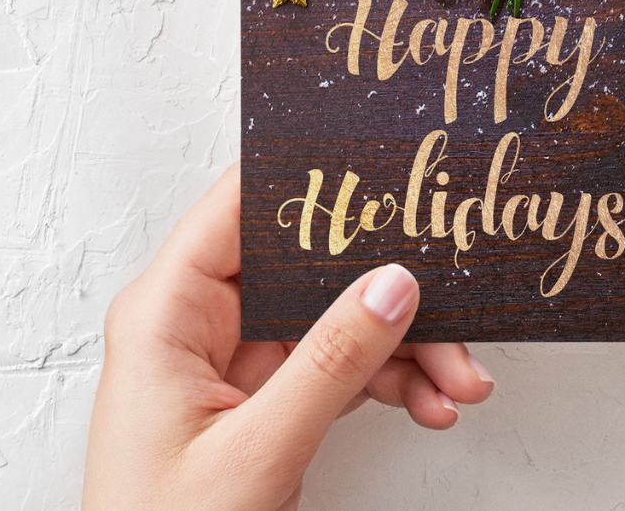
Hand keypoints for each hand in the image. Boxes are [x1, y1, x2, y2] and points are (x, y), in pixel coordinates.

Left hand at [82, 164, 494, 510]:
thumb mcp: (254, 451)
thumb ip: (329, 363)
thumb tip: (391, 284)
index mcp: (167, 313)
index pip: (240, 206)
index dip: (309, 177)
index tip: (382, 174)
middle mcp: (200, 325)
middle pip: (308, 265)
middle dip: (386, 287)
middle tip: (449, 296)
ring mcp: (237, 362)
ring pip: (337, 318)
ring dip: (406, 346)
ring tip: (457, 378)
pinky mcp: (265, 400)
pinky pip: (341, 367)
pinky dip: (391, 382)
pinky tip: (430, 400)